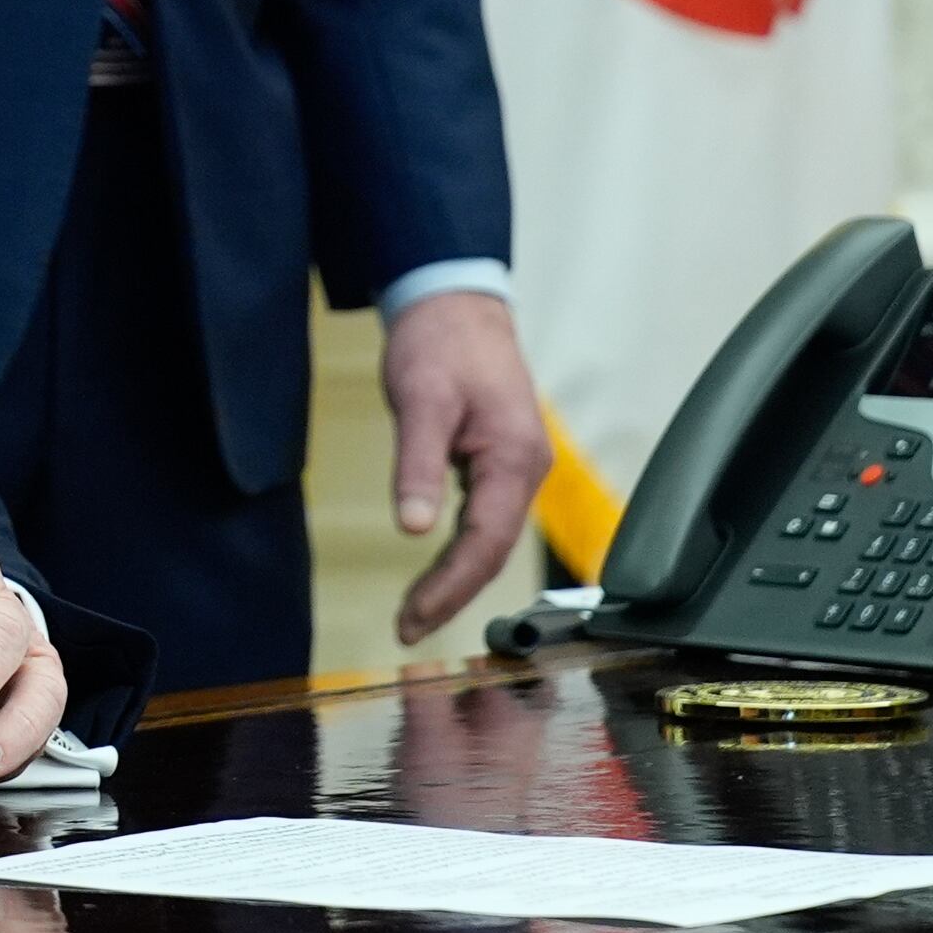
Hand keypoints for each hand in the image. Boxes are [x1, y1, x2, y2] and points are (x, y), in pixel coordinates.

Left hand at [380, 290, 551, 646]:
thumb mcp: (420, 400)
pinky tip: (436, 571)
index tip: (412, 620)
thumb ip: (418, 465)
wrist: (456, 303)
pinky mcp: (500, 462)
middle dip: (451, 595)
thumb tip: (413, 529)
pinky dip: (461, 551)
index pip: (484, 543)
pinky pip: (485, 520)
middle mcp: (525, 470)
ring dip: (456, 579)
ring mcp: (516, 467)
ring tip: (416, 614)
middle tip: (407, 629)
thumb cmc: (441, 343)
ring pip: (489, 539)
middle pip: (492, 551)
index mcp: (515, 458)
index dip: (449, 588)